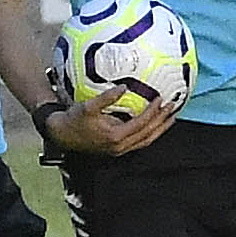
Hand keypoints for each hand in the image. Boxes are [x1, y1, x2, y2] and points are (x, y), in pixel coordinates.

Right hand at [42, 85, 176, 156]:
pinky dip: (150, 133)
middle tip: (173, 108)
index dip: (153, 112)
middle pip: (148, 135)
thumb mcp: (87, 106)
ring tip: (170, 118)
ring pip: (146, 141)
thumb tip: (124, 87)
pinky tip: (154, 125)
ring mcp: (120, 150)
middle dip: (163, 122)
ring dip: (160, 129)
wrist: (62, 135)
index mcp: (115, 136)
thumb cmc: (74, 120)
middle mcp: (120, 146)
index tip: (161, 99)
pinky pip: (140, 142)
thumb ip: (106, 97)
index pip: (141, 124)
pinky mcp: (118, 149)